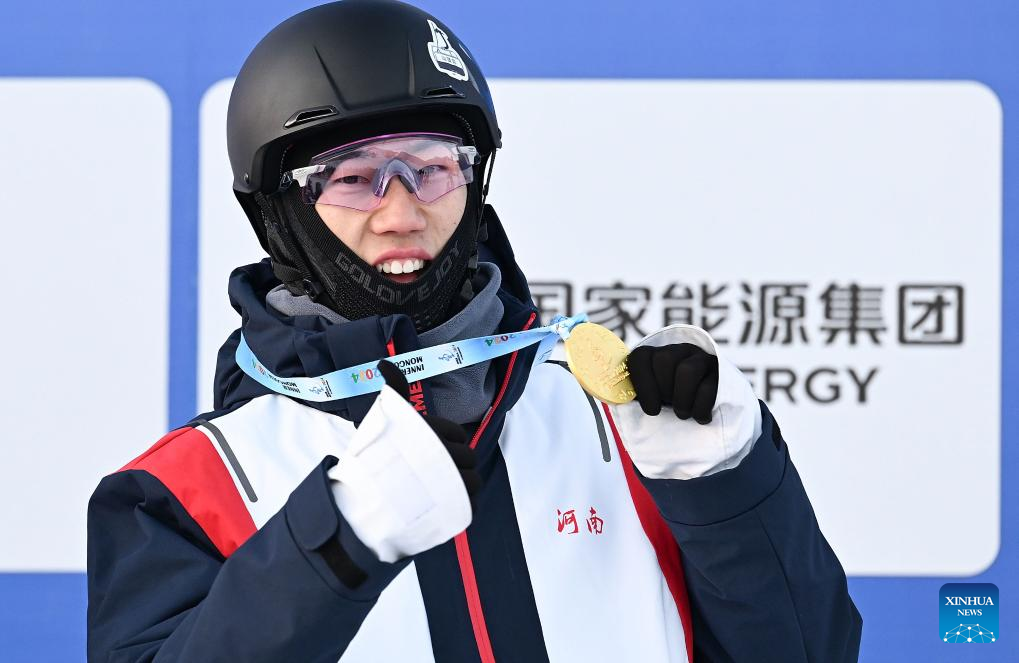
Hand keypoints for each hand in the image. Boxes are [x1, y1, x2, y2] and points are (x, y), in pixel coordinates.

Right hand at [376, 360, 481, 508]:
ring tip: (441, 488)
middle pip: (469, 457)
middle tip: (433, 470)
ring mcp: (451, 484)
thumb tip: (383, 362)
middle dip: (457, 462)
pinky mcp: (454, 508)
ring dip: (463, 484)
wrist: (362, 500)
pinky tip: (446, 504)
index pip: (458, 433)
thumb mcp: (385, 415)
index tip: (428, 449)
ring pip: (474, 482)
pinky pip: (472, 505)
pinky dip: (463, 505)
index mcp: (434, 432)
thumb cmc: (374, 455)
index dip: (448, 439)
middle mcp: (446, 456)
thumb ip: (394, 388)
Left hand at [627, 343, 718, 423]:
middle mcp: (677, 350)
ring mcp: (701, 358)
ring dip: (682, 400)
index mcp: (654, 354)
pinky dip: (701, 410)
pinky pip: (709, 387)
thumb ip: (628, 394)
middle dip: (664, 390)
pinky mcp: (720, 371)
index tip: (651, 409)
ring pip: (687, 370)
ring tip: (683, 413)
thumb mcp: (648, 398)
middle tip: (669, 406)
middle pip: (664, 359)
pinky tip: (700, 417)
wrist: (704, 408)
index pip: (640, 356)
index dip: (643, 384)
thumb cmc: (669, 405)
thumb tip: (607, 394)